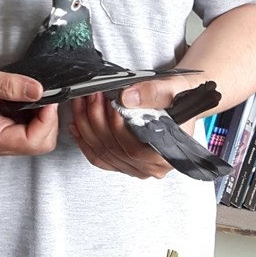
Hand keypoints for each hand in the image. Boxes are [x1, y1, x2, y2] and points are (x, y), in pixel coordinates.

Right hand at [0, 57, 58, 155]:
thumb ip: (10, 85)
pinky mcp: (7, 130)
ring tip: (37, 95)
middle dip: (48, 120)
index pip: (32, 141)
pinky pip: (32, 129)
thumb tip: (38, 90)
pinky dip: (38, 114)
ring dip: (44, 117)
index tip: (48, 97)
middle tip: (46, 95)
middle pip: (40, 144)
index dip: (46, 120)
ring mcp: (3, 138)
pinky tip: (31, 98)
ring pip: (39, 138)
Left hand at [69, 78, 196, 179]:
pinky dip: (85, 141)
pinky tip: (77, 125)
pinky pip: (99, 158)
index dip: (116, 127)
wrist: (179, 99)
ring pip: (103, 153)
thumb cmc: (179, 97)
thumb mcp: (172, 89)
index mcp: (167, 153)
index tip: (108, 102)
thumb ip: (153, 93)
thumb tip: (128, 98)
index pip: (133, 148)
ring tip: (82, 104)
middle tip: (91, 96)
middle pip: (114, 149)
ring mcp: (136, 167)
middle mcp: (151, 166)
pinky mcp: (124, 162)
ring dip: (87, 127)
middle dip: (96, 119)